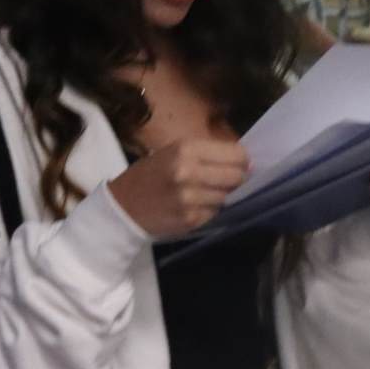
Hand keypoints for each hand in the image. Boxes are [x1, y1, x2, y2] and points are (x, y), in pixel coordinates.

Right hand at [108, 138, 250, 239]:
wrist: (122, 207)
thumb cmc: (150, 175)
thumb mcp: (173, 153)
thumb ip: (207, 154)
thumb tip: (247, 162)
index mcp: (186, 149)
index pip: (237, 154)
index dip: (243, 160)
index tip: (241, 164)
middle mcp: (189, 172)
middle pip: (237, 176)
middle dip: (238, 178)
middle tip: (227, 180)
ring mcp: (190, 198)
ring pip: (229, 196)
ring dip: (223, 195)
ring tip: (204, 193)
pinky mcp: (191, 219)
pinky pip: (216, 213)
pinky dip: (211, 210)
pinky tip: (196, 206)